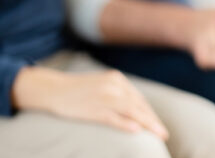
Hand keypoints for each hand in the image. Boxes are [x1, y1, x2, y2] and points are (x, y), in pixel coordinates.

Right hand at [12, 67, 168, 139]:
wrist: (51, 89)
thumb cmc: (77, 91)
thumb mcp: (102, 86)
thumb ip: (118, 94)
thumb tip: (134, 110)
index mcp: (117, 79)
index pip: (139, 99)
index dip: (151, 113)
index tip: (159, 125)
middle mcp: (113, 85)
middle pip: (138, 105)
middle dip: (152, 120)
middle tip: (164, 134)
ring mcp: (103, 96)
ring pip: (131, 111)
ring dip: (147, 124)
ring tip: (158, 135)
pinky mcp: (92, 107)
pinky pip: (112, 117)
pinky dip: (125, 123)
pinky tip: (137, 130)